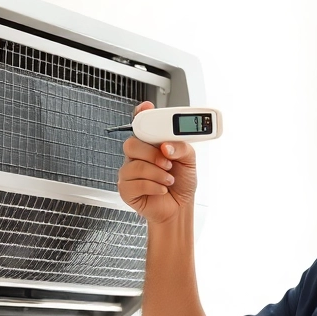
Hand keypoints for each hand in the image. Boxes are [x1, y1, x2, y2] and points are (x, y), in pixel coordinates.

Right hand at [116, 101, 196, 224]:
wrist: (180, 208)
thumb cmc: (181, 182)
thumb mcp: (189, 160)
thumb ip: (181, 147)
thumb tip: (166, 146)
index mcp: (151, 144)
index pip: (141, 124)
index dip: (141, 114)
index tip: (147, 107)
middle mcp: (138, 156)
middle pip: (131, 143)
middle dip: (151, 153)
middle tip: (167, 161)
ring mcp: (130, 172)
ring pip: (134, 165)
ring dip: (157, 173)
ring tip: (168, 179)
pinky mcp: (126, 189)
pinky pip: (135, 183)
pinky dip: (153, 186)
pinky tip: (161, 189)